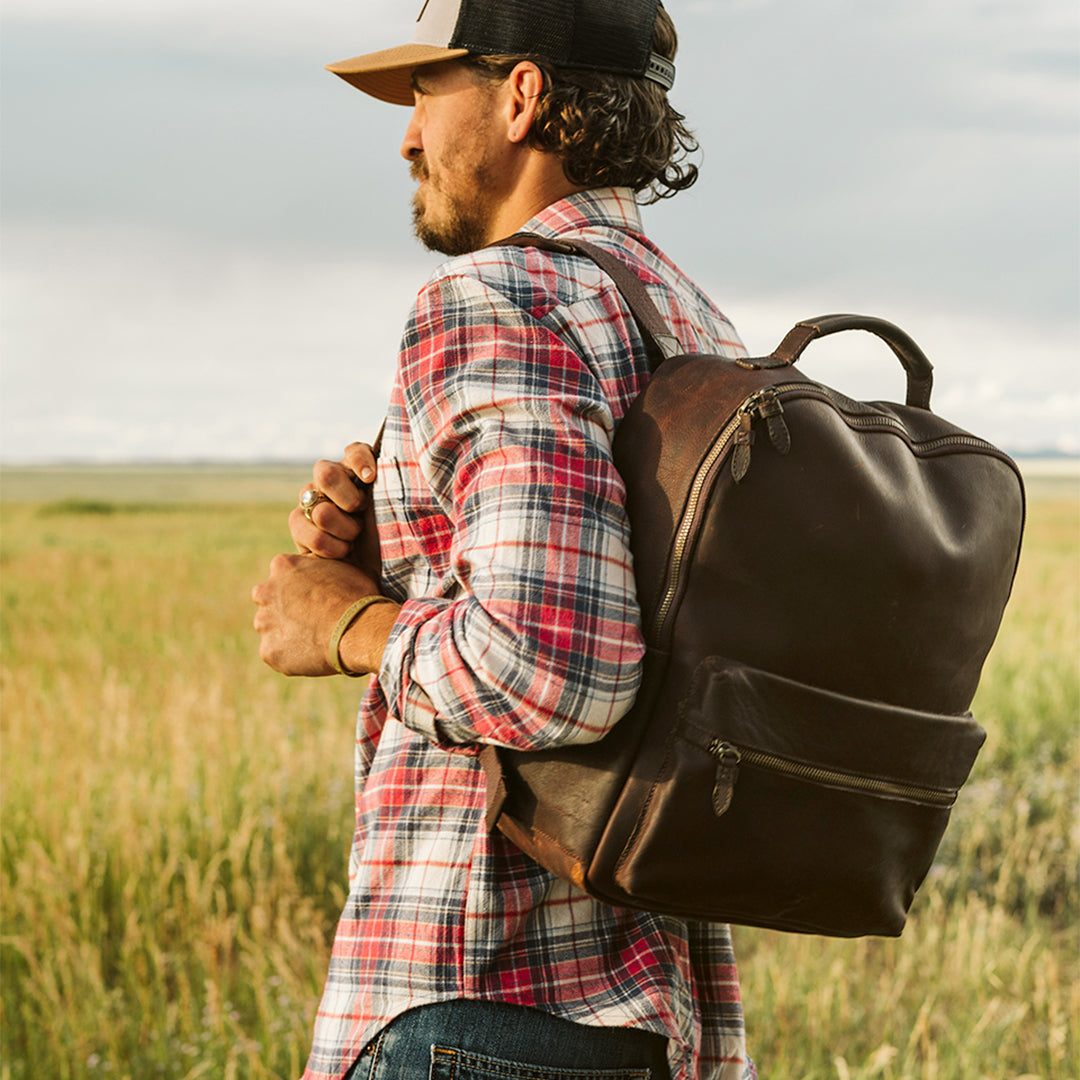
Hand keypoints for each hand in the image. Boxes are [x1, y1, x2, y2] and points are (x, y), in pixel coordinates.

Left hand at [252, 553, 393, 676]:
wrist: (359, 630)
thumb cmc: (357, 596)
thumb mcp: (342, 564)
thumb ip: (320, 564)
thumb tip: (321, 566)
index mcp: (282, 565)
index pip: (283, 575)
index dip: (301, 588)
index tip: (317, 598)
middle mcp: (265, 591)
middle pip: (271, 602)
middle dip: (286, 610)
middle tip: (313, 620)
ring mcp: (264, 623)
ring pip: (272, 630)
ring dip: (288, 634)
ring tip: (317, 639)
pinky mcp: (268, 651)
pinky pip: (278, 654)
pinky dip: (292, 657)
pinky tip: (315, 655)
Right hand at [290, 442, 380, 581]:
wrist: (372, 570)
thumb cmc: (388, 537)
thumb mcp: (397, 512)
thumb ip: (391, 487)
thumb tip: (384, 472)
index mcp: (358, 470)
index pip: (355, 451)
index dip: (361, 462)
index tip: (371, 479)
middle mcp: (331, 479)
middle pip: (326, 474)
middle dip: (349, 500)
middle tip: (360, 513)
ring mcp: (311, 499)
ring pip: (321, 511)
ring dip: (345, 530)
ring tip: (355, 539)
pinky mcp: (298, 523)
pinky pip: (310, 533)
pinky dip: (332, 547)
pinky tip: (342, 551)